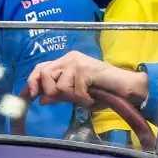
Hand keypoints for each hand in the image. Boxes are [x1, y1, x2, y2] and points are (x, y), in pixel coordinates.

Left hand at [25, 51, 147, 107]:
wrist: (125, 88)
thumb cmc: (104, 91)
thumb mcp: (77, 95)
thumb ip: (60, 95)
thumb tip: (41, 99)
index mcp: (66, 62)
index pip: (41, 67)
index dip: (33, 81)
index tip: (32, 96)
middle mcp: (69, 58)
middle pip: (44, 74)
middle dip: (51, 90)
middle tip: (68, 97)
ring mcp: (76, 62)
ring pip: (59, 85)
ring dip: (72, 97)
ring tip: (86, 96)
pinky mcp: (83, 68)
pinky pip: (73, 91)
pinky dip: (83, 99)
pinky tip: (92, 97)